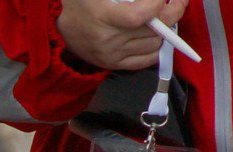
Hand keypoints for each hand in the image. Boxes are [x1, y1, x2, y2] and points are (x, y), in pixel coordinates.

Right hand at [58, 0, 188, 70]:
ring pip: (155, 44)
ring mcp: (111, 55)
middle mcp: (108, 40)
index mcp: (103, 18)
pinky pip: (145, 61)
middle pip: (155, 31)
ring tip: (164, 16)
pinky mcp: (112, 64)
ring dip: (167, 29)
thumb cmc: (80, 0)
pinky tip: (157, 36)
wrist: (56, 23)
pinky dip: (157, 48)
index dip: (160, 3)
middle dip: (173, 11)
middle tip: (176, 1)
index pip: (142, 15)